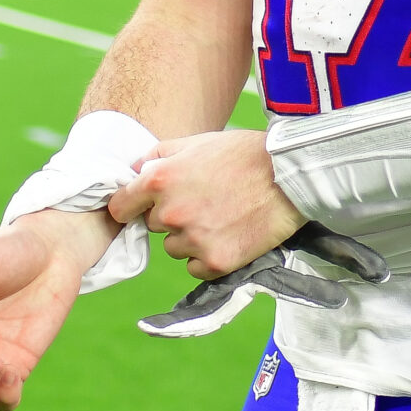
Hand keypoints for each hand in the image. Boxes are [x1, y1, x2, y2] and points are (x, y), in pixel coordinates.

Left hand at [108, 129, 303, 280]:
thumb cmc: (243, 153)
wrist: (290, 176)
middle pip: (152, 226)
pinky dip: (208, 256)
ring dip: (190, 237)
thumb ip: (157, 157)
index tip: (141, 207)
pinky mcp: (216, 262)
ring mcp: (193, 241)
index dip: (130, 206)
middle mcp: (171, 214)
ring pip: (174, 248)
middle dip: (169, 216)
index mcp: (159, 181)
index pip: (120, 208)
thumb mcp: (195, 142)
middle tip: (202, 201)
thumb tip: (135, 172)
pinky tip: (228, 234)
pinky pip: (196, 267)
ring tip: (221, 216)